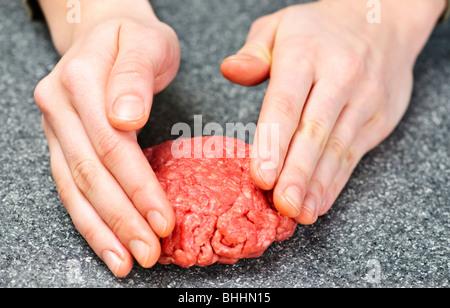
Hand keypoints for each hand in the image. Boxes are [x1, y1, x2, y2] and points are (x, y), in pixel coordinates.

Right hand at [34, 1, 179, 276]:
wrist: (108, 33)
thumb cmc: (136, 40)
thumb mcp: (146, 43)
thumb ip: (134, 77)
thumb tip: (125, 118)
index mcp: (80, 79)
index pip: (111, 144)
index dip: (137, 185)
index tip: (162, 219)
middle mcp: (58, 106)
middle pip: (91, 172)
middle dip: (122, 218)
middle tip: (148, 252)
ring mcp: (55, 127)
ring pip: (74, 188)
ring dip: (102, 230)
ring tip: (126, 261)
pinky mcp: (60, 143)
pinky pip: (70, 187)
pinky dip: (90, 220)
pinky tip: (108, 244)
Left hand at [221, 0, 443, 223]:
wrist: (383, 20)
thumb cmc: (320, 28)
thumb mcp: (281, 25)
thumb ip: (253, 50)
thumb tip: (231, 71)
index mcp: (305, 54)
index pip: (286, 103)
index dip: (273, 142)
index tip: (261, 176)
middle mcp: (339, 77)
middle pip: (314, 132)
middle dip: (296, 173)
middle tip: (281, 204)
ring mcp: (363, 99)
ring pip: (336, 149)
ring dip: (316, 185)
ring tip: (298, 213)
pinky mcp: (378, 118)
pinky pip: (353, 155)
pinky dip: (335, 182)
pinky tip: (319, 202)